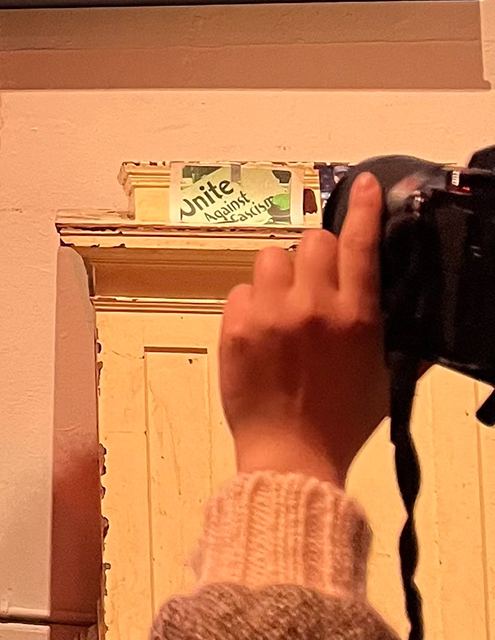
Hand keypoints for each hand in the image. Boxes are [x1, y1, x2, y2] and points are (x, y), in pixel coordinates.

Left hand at [219, 172, 389, 485]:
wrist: (291, 453)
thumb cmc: (342, 421)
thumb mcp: (385, 376)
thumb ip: (396, 335)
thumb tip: (405, 306)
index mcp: (355, 318)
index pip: (360, 246)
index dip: (364, 209)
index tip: (362, 185)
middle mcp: (312, 308)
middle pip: (311, 240)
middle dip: (316, 256)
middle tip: (316, 283)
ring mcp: (269, 315)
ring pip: (270, 257)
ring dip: (279, 276)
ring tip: (285, 309)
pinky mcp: (234, 327)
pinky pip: (240, 290)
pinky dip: (250, 305)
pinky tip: (261, 332)